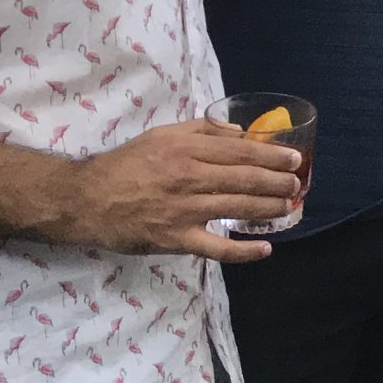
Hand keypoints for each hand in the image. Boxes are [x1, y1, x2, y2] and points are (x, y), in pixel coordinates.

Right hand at [46, 119, 303, 263]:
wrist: (86, 199)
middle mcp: (188, 177)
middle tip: (296, 185)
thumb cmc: (126, 165)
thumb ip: (201, 130)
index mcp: (185, 149)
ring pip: (237, 209)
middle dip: (278, 182)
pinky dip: (243, 251)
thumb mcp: (161, 136)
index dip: (271, 156)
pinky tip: (264, 249)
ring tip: (288, 208)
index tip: (293, 159)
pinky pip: (216, 248)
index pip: (240, 152)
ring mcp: (183, 211)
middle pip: (245, 179)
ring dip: (269, 209)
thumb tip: (239, 133)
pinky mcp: (176, 240)